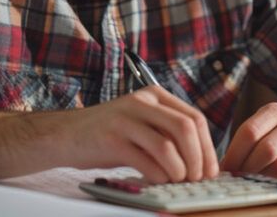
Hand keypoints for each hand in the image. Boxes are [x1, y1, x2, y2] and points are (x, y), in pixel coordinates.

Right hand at [63, 85, 218, 182]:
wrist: (66, 135)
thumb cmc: (110, 133)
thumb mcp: (142, 122)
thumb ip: (167, 132)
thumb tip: (201, 161)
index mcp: (154, 95)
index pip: (194, 118)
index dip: (208, 147)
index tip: (211, 169)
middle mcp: (141, 102)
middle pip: (185, 128)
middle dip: (198, 158)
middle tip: (198, 178)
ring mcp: (125, 119)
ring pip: (167, 145)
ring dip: (179, 169)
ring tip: (178, 180)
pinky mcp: (111, 139)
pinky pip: (145, 160)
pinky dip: (158, 174)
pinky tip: (158, 180)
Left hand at [220, 103, 276, 182]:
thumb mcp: (262, 127)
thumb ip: (244, 142)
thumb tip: (222, 166)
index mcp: (276, 111)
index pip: (250, 131)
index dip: (235, 153)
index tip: (226, 167)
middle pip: (267, 149)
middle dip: (247, 167)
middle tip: (237, 177)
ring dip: (261, 177)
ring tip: (250, 180)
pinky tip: (268, 182)